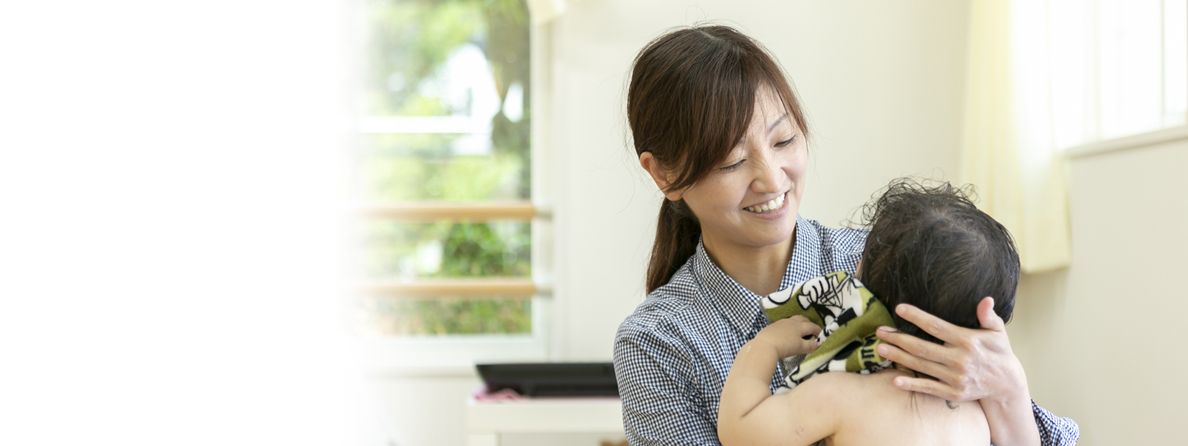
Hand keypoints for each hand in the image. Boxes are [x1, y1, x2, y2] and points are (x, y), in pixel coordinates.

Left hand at [752, 316, 820, 357]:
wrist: (764, 345)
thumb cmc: (785, 346)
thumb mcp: (800, 348)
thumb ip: (811, 345)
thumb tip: (819, 344)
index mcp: (800, 326)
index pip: (812, 326)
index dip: (818, 330)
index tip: (821, 335)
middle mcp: (791, 321)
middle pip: (802, 319)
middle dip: (808, 324)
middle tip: (811, 331)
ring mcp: (780, 322)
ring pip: (792, 320)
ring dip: (798, 324)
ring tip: (799, 331)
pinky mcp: (772, 326)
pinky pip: (784, 324)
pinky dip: (788, 327)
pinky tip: (786, 333)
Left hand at [873, 297, 1029, 404]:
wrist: (1007, 386)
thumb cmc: (999, 353)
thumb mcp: (998, 332)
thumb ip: (989, 316)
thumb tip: (986, 299)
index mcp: (967, 341)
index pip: (937, 327)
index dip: (917, 317)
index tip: (899, 309)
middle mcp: (959, 360)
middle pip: (922, 347)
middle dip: (899, 339)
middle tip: (879, 331)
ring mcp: (955, 378)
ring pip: (921, 366)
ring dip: (899, 357)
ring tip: (880, 348)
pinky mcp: (953, 393)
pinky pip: (928, 388)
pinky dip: (911, 384)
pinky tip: (894, 380)